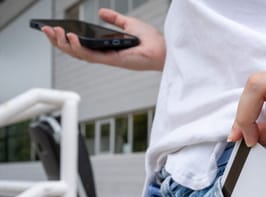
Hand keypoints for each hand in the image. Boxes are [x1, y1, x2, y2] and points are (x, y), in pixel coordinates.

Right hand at [41, 8, 165, 70]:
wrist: (163, 48)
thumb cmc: (150, 40)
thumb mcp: (128, 24)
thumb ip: (114, 19)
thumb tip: (101, 12)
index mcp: (106, 47)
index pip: (81, 45)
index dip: (66, 38)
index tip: (53, 28)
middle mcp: (105, 55)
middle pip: (75, 51)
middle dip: (58, 42)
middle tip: (46, 30)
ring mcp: (108, 59)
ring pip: (79, 55)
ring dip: (64, 45)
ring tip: (54, 33)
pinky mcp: (113, 61)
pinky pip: (91, 56)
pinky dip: (79, 48)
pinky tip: (72, 38)